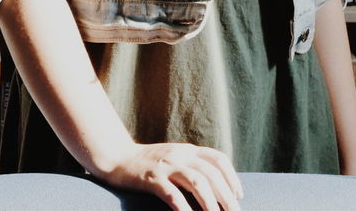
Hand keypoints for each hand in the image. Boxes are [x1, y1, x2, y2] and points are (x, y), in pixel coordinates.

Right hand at [91, 141, 243, 210]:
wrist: (116, 157)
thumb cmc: (147, 163)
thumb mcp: (173, 157)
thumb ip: (191, 165)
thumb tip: (214, 186)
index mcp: (188, 150)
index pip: (218, 159)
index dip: (232, 176)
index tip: (239, 195)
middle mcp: (180, 155)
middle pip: (211, 173)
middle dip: (226, 194)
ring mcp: (166, 166)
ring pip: (197, 182)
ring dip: (210, 202)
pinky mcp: (152, 179)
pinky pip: (172, 195)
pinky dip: (184, 208)